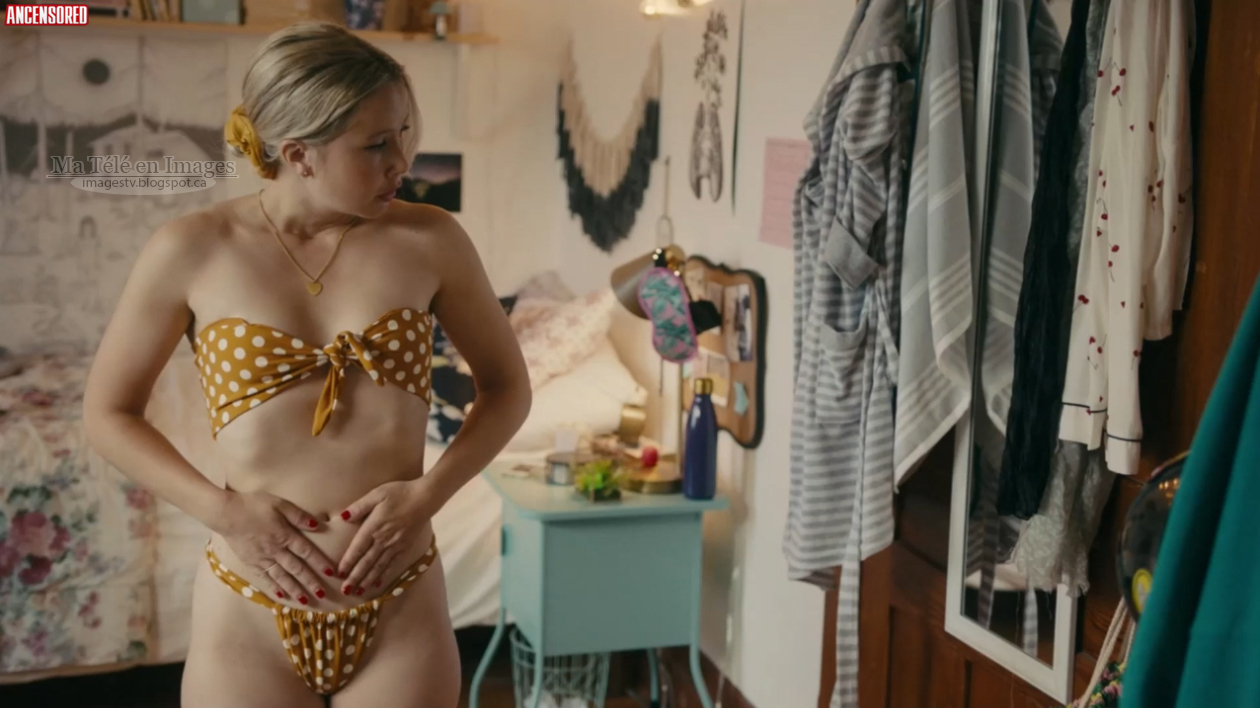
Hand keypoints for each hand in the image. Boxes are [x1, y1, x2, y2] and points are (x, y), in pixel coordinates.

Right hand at [212, 490, 336, 604]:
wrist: (226, 513)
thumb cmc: (254, 505)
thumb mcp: (279, 504)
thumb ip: (298, 515)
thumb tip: (316, 525)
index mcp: (285, 535)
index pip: (307, 552)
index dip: (320, 563)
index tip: (332, 573)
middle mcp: (276, 550)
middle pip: (297, 569)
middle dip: (310, 582)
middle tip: (322, 595)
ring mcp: (262, 559)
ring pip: (282, 578)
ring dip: (295, 590)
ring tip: (305, 601)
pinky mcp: (251, 563)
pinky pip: (265, 578)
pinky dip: (275, 587)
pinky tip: (282, 596)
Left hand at [336, 479, 432, 595]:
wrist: (425, 498)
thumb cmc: (400, 493)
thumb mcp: (377, 494)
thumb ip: (360, 506)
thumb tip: (343, 517)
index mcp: (374, 527)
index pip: (357, 548)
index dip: (348, 562)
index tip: (339, 573)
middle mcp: (383, 540)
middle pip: (366, 562)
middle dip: (355, 577)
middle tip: (345, 590)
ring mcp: (395, 545)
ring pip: (378, 566)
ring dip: (367, 580)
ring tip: (358, 591)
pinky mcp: (405, 547)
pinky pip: (392, 564)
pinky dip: (384, 575)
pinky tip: (377, 583)